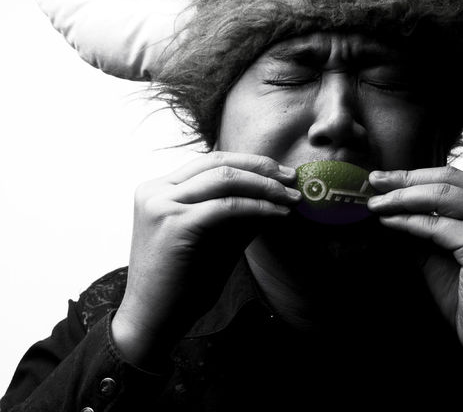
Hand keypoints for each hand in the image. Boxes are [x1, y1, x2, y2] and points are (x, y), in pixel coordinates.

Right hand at [111, 151, 299, 368]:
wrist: (152, 321)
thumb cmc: (181, 283)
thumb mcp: (213, 237)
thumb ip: (237, 212)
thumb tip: (276, 193)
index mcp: (159, 189)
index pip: (210, 162)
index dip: (249, 163)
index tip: (279, 173)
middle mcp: (156, 190)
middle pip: (218, 163)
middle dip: (260, 168)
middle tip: (291, 178)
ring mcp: (162, 204)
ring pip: (224, 179)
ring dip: (264, 186)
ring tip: (290, 197)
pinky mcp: (175, 223)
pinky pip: (226, 206)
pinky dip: (257, 206)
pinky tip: (278, 214)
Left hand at [368, 165, 462, 353]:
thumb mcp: (436, 249)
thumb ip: (420, 224)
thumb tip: (387, 202)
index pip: (453, 179)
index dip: (414, 175)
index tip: (383, 178)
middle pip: (449, 181)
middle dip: (405, 179)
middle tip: (375, 182)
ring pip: (444, 196)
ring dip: (402, 197)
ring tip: (377, 204)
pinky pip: (439, 226)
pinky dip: (409, 221)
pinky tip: (389, 222)